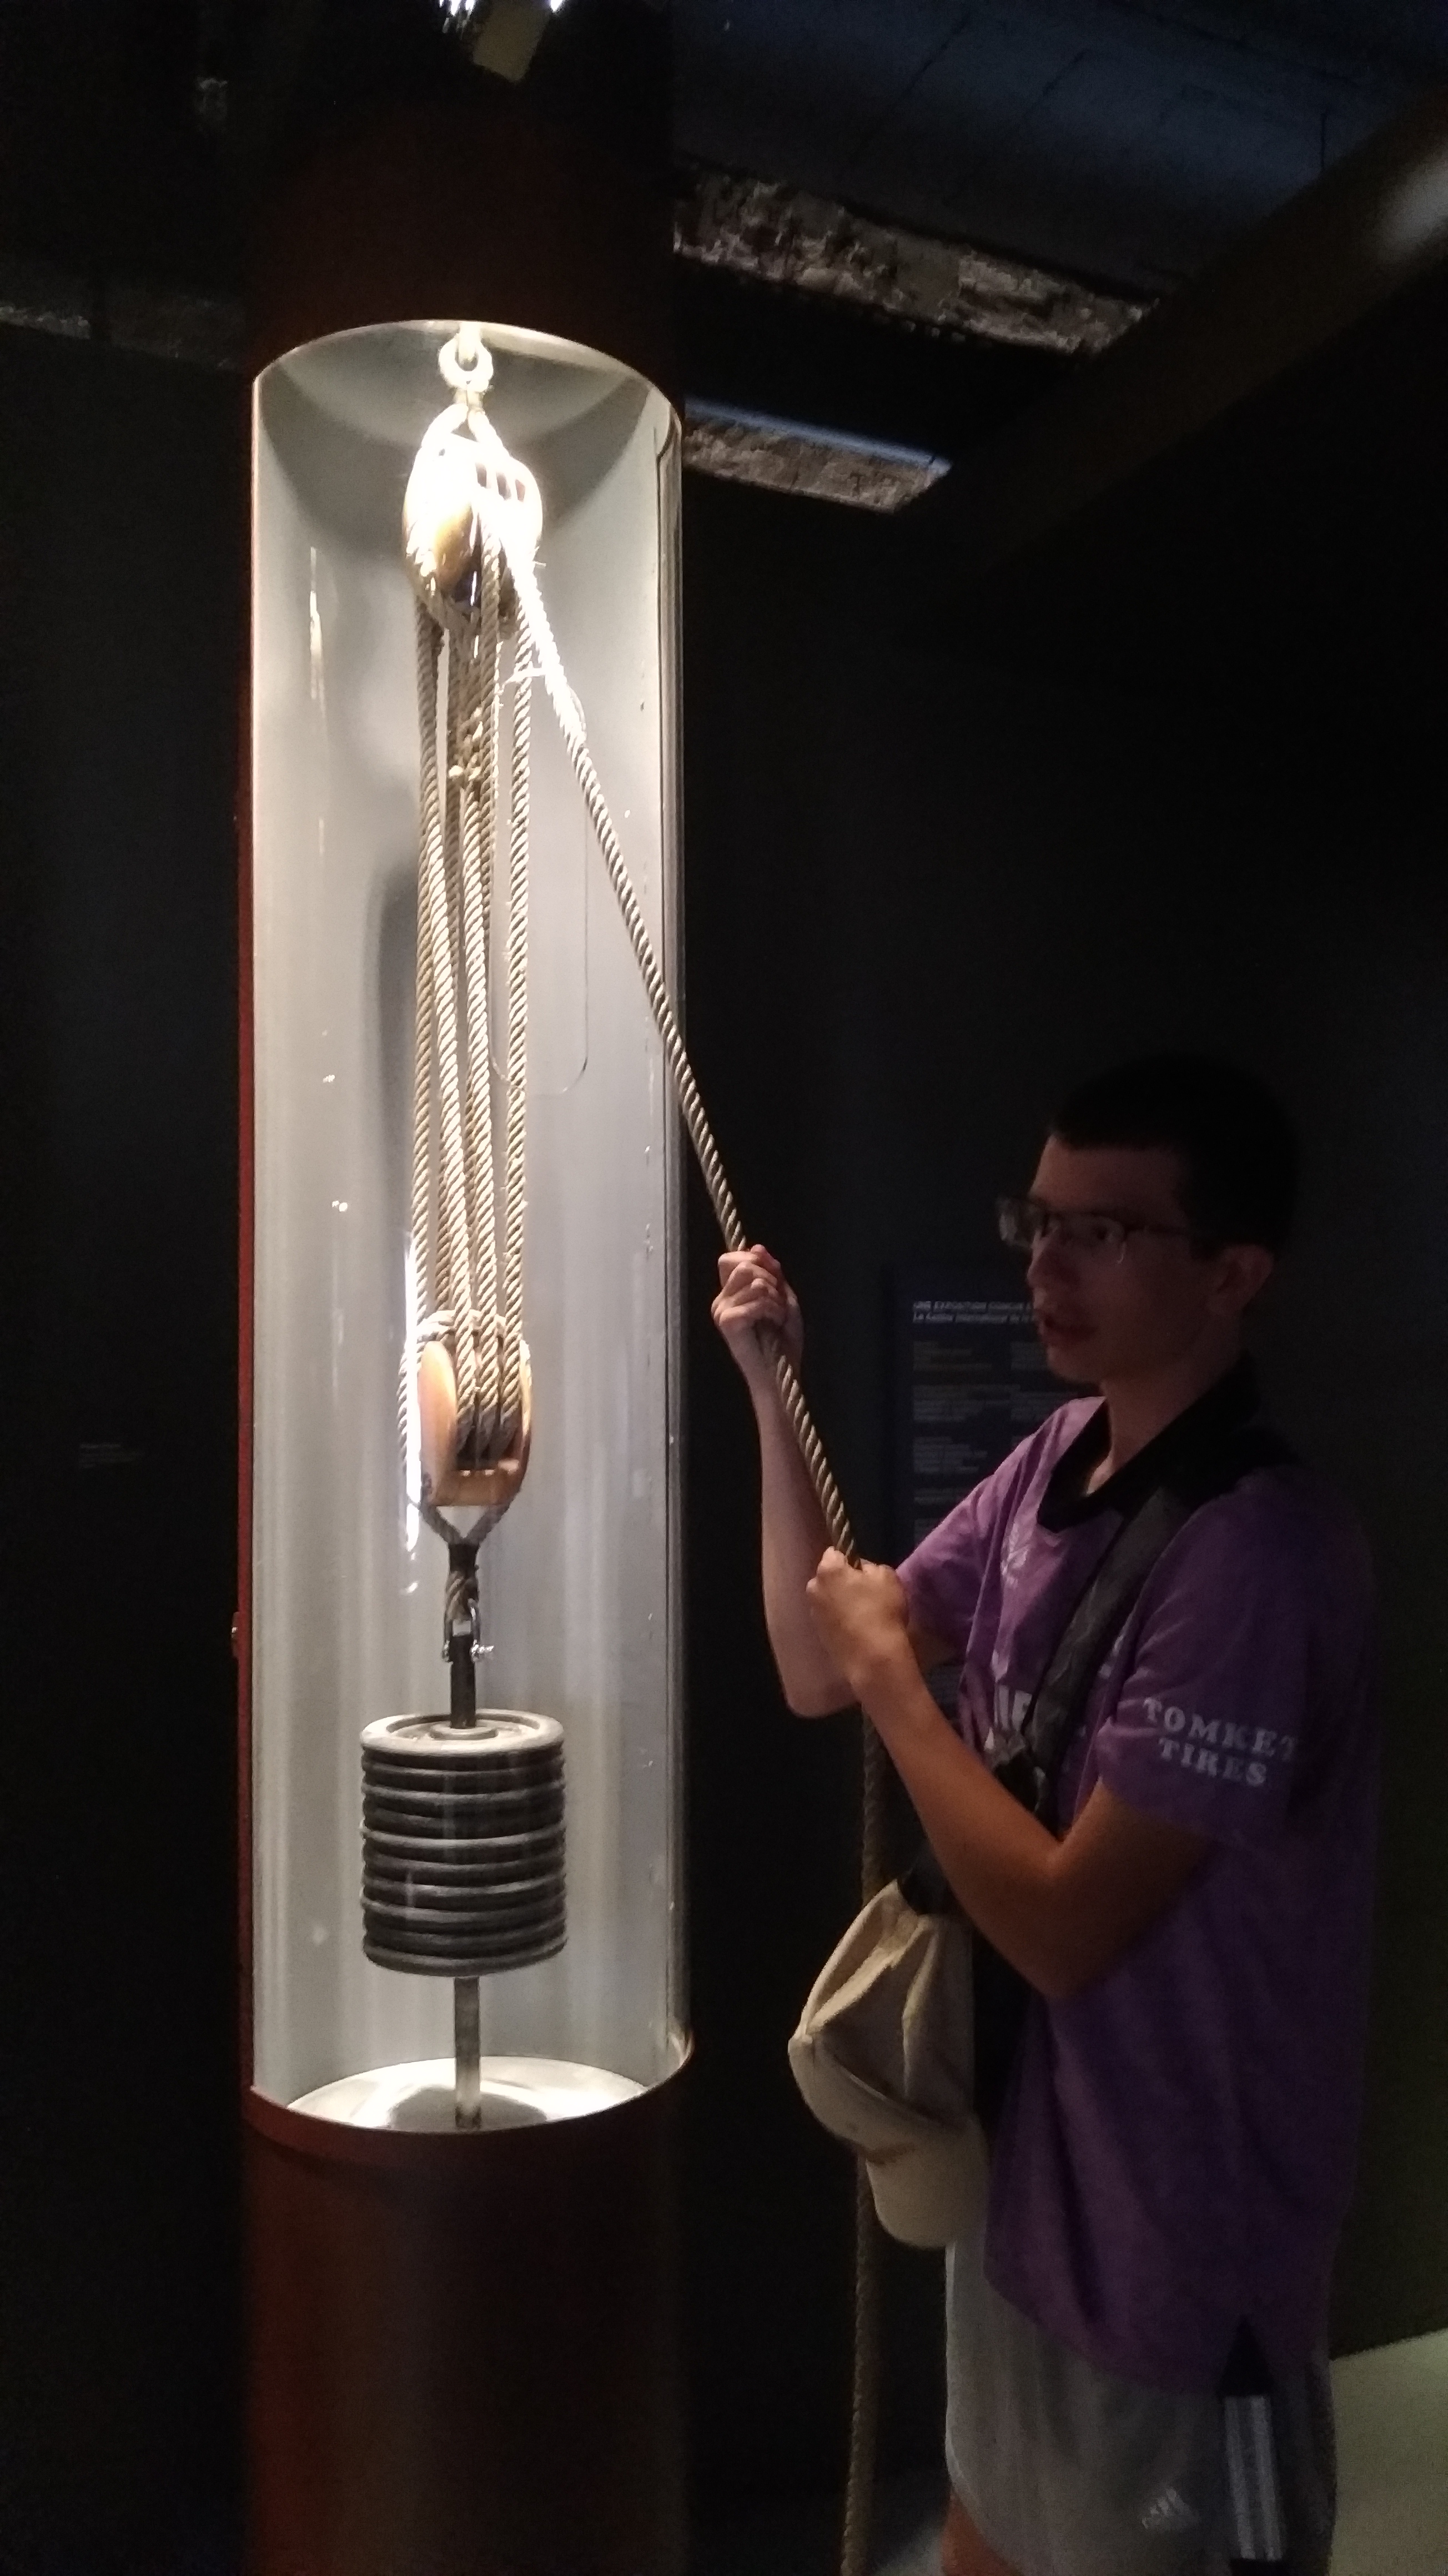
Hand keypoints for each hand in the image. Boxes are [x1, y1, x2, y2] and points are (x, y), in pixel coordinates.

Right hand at [712, 1245, 802, 1395]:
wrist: (781, 1374)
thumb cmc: (783, 1340)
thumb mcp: (782, 1297)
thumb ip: (771, 1272)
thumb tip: (757, 1247)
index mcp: (729, 1294)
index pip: (731, 1258)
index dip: (755, 1260)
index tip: (775, 1280)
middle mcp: (720, 1301)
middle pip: (744, 1265)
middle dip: (771, 1280)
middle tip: (778, 1305)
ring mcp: (721, 1311)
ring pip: (755, 1281)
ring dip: (776, 1298)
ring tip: (777, 1316)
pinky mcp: (728, 1322)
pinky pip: (757, 1299)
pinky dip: (774, 1310)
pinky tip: (775, 1323)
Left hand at [805, 1550, 912, 1704]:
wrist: (872, 1657)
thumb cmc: (881, 1611)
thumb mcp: (887, 1577)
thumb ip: (871, 1566)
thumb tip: (861, 1570)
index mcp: (828, 1570)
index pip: (834, 1552)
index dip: (850, 1559)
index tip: (863, 1571)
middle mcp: (814, 1588)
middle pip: (828, 1577)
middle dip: (841, 1580)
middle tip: (864, 1591)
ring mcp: (813, 1613)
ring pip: (828, 1598)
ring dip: (839, 1600)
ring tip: (861, 1613)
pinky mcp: (818, 1633)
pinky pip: (830, 1617)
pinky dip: (839, 1619)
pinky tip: (856, 1628)